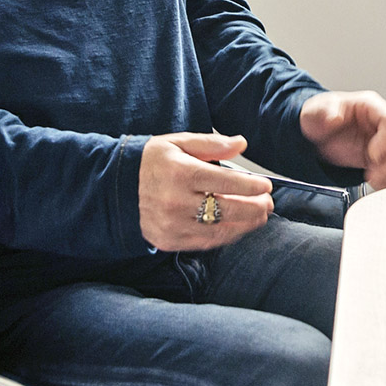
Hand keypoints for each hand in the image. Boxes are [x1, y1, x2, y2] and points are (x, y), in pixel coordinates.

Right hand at [138, 132, 273, 251]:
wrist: (116, 187)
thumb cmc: (152, 161)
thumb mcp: (179, 142)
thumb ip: (212, 144)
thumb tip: (242, 143)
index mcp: (181, 173)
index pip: (226, 182)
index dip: (251, 185)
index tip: (266, 185)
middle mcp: (176, 202)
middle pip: (227, 210)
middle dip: (254, 208)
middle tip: (268, 203)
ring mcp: (172, 225)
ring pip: (219, 231)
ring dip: (245, 225)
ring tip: (259, 216)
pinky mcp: (168, 241)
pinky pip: (205, 243)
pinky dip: (226, 236)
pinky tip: (238, 227)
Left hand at [299, 91, 385, 189]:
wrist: (317, 135)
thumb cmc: (321, 117)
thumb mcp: (316, 110)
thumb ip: (325, 111)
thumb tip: (334, 118)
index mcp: (371, 107)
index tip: (373, 155)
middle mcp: (381, 125)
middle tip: (372, 173)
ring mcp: (384, 143)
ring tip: (373, 180)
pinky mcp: (381, 160)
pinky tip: (377, 184)